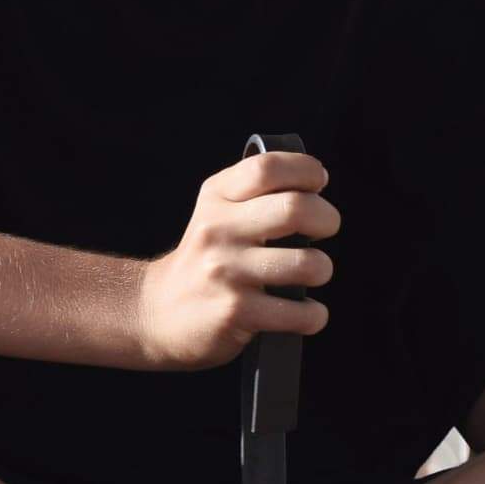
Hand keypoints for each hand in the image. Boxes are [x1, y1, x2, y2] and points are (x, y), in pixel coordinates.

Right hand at [131, 148, 333, 369]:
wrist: (158, 312)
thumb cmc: (205, 260)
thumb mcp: (216, 213)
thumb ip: (255, 194)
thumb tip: (315, 183)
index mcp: (217, 197)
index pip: (267, 167)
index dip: (306, 170)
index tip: (318, 183)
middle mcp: (218, 229)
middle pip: (295, 209)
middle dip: (327, 218)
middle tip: (326, 228)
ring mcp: (225, 271)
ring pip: (306, 264)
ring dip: (321, 270)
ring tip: (312, 273)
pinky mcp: (235, 312)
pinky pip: (298, 313)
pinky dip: (313, 315)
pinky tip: (304, 313)